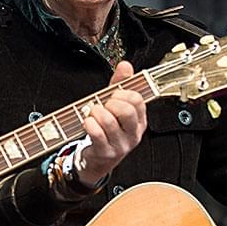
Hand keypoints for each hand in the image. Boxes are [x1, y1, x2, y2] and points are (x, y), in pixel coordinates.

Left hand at [73, 61, 147, 186]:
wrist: (97, 160)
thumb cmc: (107, 131)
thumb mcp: (115, 106)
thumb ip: (120, 85)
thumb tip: (125, 65)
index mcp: (139, 121)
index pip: (137, 100)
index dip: (122, 93)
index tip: (113, 95)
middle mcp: (133, 134)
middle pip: (126, 110)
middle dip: (110, 103)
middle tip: (103, 105)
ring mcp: (120, 145)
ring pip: (109, 121)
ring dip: (96, 112)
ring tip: (93, 113)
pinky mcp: (105, 152)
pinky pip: (96, 133)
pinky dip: (88, 123)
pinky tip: (87, 122)